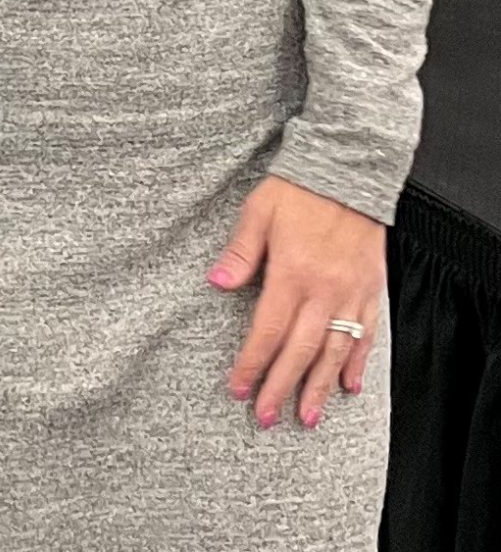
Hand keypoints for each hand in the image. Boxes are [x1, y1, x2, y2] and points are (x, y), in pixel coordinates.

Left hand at [209, 175, 384, 428]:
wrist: (349, 169)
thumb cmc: (299, 189)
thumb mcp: (259, 211)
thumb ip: (240, 252)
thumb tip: (216, 283)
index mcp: (292, 273)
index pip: (268, 331)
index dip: (253, 363)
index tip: (240, 388)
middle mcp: (324, 291)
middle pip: (301, 352)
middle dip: (282, 387)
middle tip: (268, 417)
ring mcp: (351, 294)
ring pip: (335, 353)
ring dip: (321, 388)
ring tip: (308, 417)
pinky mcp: (371, 290)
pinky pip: (367, 335)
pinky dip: (359, 363)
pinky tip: (350, 386)